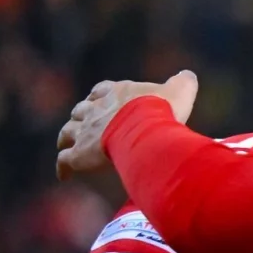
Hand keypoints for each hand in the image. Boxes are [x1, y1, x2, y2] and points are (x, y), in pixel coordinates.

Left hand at [57, 71, 199, 181]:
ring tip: (68, 147)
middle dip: (81, 118)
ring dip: (67, 139)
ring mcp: (84, 132)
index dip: (99, 97)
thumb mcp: (179, 91)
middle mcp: (95, 110)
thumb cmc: (161, 110)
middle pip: (80, 111)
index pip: (101, 90)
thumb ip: (182, 83)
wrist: (144, 130)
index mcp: (115, 93)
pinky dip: (64, 167)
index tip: (99, 101)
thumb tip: (188, 76)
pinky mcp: (79, 155)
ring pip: (67, 133)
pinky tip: (65, 176)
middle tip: (85, 126)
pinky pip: (65, 161)